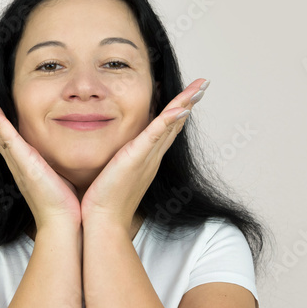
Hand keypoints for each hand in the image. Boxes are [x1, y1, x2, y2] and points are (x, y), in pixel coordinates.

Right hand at [0, 82, 82, 230]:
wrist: (63, 223)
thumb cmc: (65, 203)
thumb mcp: (60, 174)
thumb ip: (59, 161)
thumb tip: (68, 151)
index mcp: (25, 161)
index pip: (6, 133)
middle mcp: (16, 160)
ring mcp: (18, 161)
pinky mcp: (24, 164)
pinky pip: (6, 139)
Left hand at [80, 78, 207, 231]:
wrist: (104, 222)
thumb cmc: (103, 203)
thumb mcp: (114, 175)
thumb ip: (117, 162)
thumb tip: (112, 155)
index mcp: (146, 159)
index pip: (165, 130)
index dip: (176, 111)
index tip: (187, 96)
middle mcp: (152, 157)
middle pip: (174, 124)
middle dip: (189, 102)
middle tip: (203, 85)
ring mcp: (147, 157)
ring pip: (170, 125)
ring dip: (185, 104)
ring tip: (199, 87)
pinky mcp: (137, 158)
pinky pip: (156, 135)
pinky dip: (168, 121)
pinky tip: (180, 108)